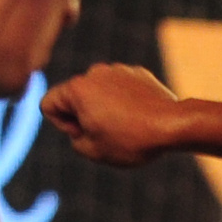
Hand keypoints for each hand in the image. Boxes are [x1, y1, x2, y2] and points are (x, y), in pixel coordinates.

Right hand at [40, 64, 190, 168]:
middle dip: (83, 116)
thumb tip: (80, 128)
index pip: (49, 104)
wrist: (173, 125)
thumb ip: (74, 139)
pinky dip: (124, 102)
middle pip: (73, 97)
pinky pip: (120, 88)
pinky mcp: (137, 72)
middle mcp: (94, 72)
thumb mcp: (93, 151)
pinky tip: (139, 117)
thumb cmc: (131, 140)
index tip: (84, 134)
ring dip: (104, 108)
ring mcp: (117, 69)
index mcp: (77, 88)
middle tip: (106, 134)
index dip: (61, 125)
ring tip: (125, 126)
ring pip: (98, 92)